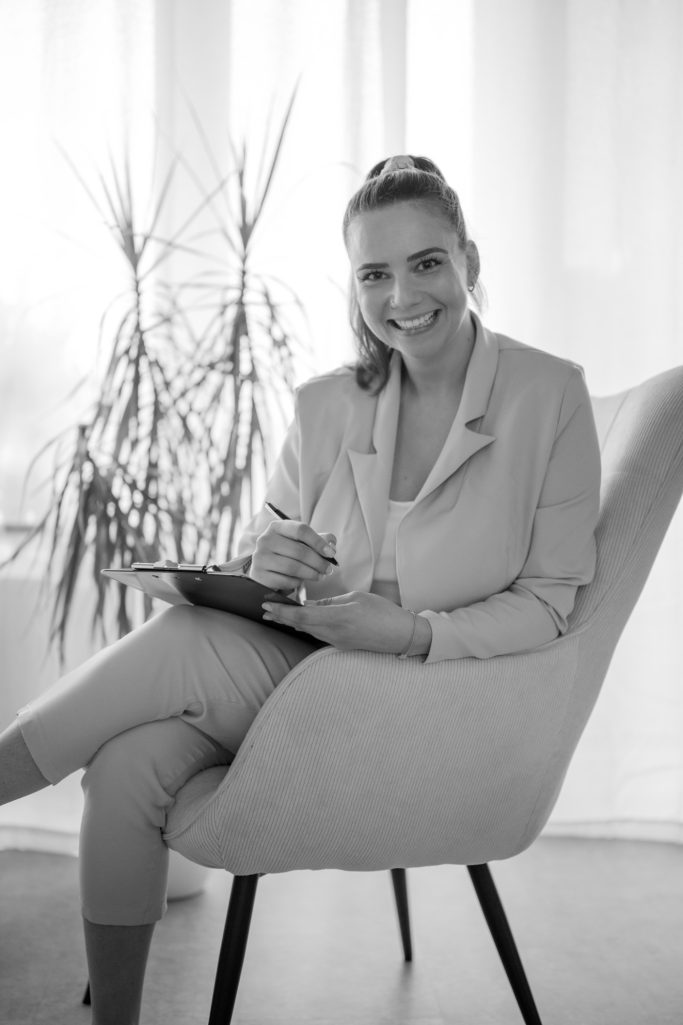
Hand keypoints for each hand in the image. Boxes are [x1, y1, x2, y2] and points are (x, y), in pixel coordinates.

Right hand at [250, 520, 336, 591]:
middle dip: (318, 562)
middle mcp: (265, 540)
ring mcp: (260, 558)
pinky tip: (300, 581)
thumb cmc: (287, 554)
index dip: (318, 542)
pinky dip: (296, 583)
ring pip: (292, 567)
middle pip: (299, 550)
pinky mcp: (259, 575)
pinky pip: (285, 581)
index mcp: (277, 527)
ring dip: (311, 574)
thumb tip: (332, 542)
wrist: (265, 571)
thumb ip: (318, 540)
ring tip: (319, 576)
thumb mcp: (301, 543)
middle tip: (328, 569)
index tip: (331, 553)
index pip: (301, 530)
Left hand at [262, 590, 428, 654]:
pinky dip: (304, 626)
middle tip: (264, 609)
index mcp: (338, 618)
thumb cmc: (383, 612)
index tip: (266, 604)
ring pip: (307, 630)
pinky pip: (317, 634)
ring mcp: (337, 641)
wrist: (402, 636)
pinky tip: (299, 620)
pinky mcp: (341, 645)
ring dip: (290, 622)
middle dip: (280, 617)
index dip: (281, 611)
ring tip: (276, 614)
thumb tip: (309, 605)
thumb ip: (330, 602)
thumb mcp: (356, 599)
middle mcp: (334, 633)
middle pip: (300, 625)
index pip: (301, 615)